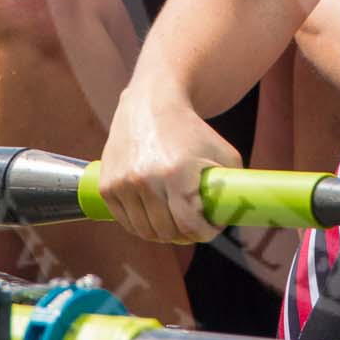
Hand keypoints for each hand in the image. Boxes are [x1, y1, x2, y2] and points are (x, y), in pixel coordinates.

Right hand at [99, 83, 242, 244]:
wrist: (150, 105)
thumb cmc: (192, 131)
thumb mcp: (223, 153)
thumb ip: (231, 186)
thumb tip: (232, 217)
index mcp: (176, 173)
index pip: (189, 225)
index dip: (204, 233)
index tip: (210, 228)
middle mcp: (145, 180)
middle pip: (166, 232)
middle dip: (185, 235)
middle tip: (193, 226)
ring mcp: (122, 184)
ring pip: (145, 232)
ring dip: (162, 234)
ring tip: (175, 222)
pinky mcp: (107, 186)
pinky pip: (126, 222)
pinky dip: (141, 226)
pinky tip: (154, 216)